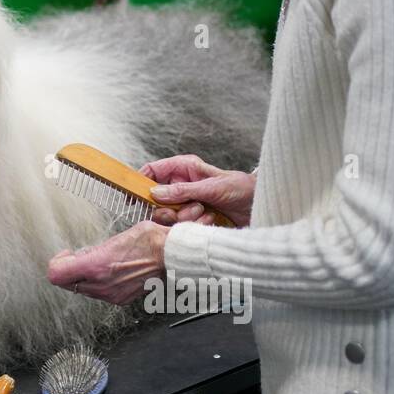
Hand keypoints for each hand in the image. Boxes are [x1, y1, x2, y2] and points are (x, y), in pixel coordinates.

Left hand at [47, 220, 167, 304]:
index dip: (56, 262)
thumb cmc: (151, 242)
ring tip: (100, 261)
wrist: (173, 257)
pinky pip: (99, 293)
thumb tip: (81, 254)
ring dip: (84, 276)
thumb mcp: (116, 237)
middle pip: (67, 283)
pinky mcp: (120, 299)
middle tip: (80, 256)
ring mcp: (111, 295)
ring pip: (83, 289)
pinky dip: (99, 283)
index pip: (56, 274)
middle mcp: (101, 285)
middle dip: (70, 269)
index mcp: (97, 266)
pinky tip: (111, 270)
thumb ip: (94, 249)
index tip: (66, 254)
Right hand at [140, 154, 254, 227]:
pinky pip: (179, 224)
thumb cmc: (242, 189)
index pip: (153, 170)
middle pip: (155, 197)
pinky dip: (189, 225)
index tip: (133, 194)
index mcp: (184, 168)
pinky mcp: (192, 217)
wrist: (261, 207)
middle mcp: (182, 185)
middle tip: (178, 211)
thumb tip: (156, 192)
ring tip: (202, 213)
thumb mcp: (212, 187)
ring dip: (182, 217)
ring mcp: (186, 202)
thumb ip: (183, 190)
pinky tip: (206, 220)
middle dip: (166, 207)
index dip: (140, 180)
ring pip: (166, 213)